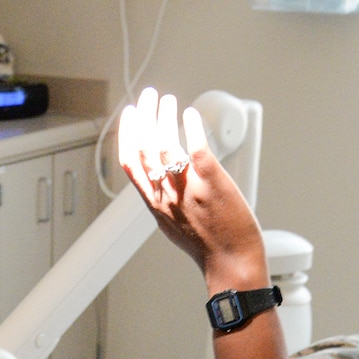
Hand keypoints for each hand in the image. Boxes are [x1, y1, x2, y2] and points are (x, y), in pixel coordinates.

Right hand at [117, 87, 264, 289]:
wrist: (231, 263)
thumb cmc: (207, 246)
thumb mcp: (174, 225)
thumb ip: (165, 201)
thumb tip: (163, 181)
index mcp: (155, 204)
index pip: (130, 163)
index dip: (127, 134)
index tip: (129, 114)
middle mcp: (166, 195)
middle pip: (144, 147)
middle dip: (143, 116)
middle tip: (147, 95)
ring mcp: (188, 188)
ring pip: (164, 145)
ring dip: (164, 117)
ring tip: (167, 100)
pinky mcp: (212, 183)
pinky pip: (196, 149)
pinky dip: (192, 128)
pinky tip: (191, 115)